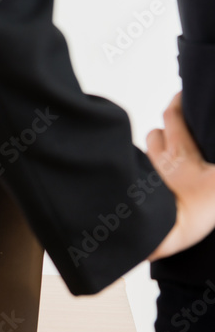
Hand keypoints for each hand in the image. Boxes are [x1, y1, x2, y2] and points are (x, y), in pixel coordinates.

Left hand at [146, 92, 214, 260]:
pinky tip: (161, 185)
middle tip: (178, 133)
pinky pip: (143, 177)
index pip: (172, 116)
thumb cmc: (193, 209)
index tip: (182, 95)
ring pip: (147, 155)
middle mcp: (158, 160)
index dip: (177, 103)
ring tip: (172, 161)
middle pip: (155, 135)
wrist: (160, 236)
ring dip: (157, 154)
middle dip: (165, 130)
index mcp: (179, 151)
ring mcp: (146, 177)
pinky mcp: (139, 194)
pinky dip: (150, 175)